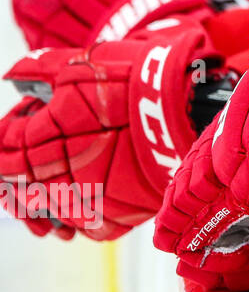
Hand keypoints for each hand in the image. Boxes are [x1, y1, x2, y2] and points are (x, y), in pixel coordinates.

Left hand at [0, 25, 219, 240]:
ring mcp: (88, 199)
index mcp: (41, 139)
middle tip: (18, 165)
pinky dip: (75, 220)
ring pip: (46, 213)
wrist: (187, 110)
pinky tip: (75, 208)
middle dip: (13, 174)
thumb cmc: (135, 83)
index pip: (3, 147)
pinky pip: (84, 227)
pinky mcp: (119, 215)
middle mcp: (58, 175)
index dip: (4, 136)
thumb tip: (14, 75)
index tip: (13, 128)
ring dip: (36, 205)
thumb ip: (40, 70)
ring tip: (38, 196)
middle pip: (16, 185)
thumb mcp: (82, 64)